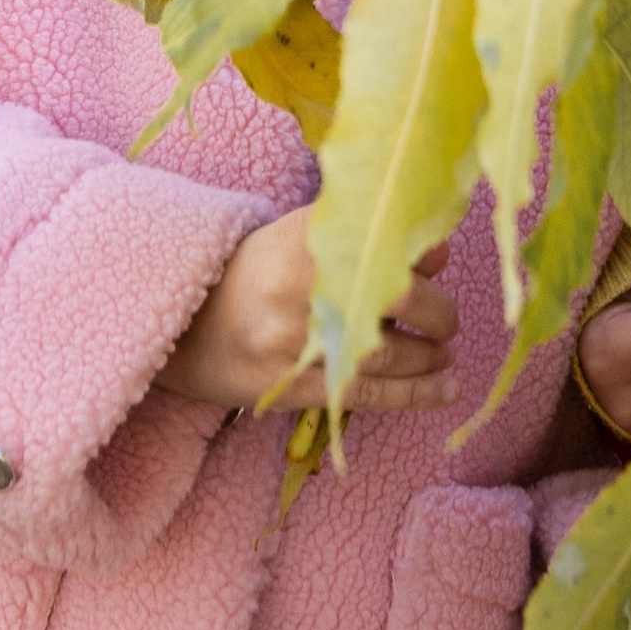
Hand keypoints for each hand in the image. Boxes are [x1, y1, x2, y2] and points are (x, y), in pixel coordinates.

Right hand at [158, 220, 456, 416]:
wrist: (184, 324)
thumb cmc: (253, 274)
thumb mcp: (302, 239)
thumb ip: (367, 237)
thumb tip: (440, 250)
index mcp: (310, 236)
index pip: (391, 240)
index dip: (429, 254)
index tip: (442, 264)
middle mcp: (307, 284)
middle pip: (402, 296)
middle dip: (438, 312)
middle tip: (446, 319)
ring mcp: (299, 339)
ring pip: (390, 351)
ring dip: (429, 355)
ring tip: (443, 352)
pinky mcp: (293, 386)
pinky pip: (369, 393)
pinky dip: (416, 394)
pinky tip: (446, 388)